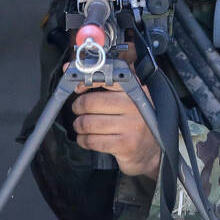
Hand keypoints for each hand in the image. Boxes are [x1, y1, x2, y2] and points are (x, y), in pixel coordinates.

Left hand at [65, 62, 161, 178]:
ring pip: (88, 123)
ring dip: (79, 125)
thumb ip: (104, 81)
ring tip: (82, 126)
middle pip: (90, 102)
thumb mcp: (128, 98)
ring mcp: (131, 126)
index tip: (78, 88)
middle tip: (79, 110)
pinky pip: (92, 140)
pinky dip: (83, 140)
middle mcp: (135, 106)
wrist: (152, 151)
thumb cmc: (135, 121)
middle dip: (78, 107)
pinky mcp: (125, 145)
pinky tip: (86, 138)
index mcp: (136, 90)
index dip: (86, 82)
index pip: (106, 79)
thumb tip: (68, 68)